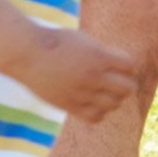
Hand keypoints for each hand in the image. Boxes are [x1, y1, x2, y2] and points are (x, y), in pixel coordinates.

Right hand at [14, 23, 140, 121]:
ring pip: (113, 104)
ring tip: (102, 92)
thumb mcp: (82, 40)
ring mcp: (82, 93)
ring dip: (113, 99)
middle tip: (115, 80)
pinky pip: (96, 116)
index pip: (131, 66)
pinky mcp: (70, 106)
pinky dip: (99, 112)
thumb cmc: (54, 42)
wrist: (27, 54)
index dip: (127, 65)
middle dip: (125, 84)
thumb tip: (117, 67)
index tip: (117, 64)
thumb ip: (101, 53)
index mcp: (98, 56)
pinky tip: (91, 103)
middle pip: (127, 88)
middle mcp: (93, 76)